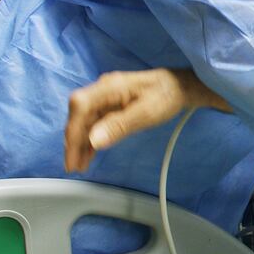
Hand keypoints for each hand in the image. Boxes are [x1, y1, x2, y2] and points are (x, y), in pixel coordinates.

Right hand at [64, 68, 227, 171]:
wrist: (180, 87)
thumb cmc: (166, 96)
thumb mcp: (146, 113)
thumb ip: (118, 125)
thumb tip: (93, 141)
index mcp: (109, 87)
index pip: (80, 107)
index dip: (73, 132)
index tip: (72, 156)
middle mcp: (102, 91)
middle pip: (79, 116)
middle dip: (74, 142)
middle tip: (73, 167)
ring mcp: (105, 98)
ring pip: (85, 122)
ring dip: (80, 143)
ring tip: (79, 166)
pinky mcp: (110, 106)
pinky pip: (95, 123)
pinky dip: (91, 139)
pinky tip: (88, 154)